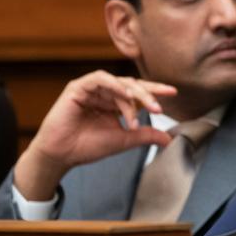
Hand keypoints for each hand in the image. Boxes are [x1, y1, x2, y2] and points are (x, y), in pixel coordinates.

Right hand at [13, 71, 176, 199]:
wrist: (62, 155)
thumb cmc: (88, 147)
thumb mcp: (124, 139)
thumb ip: (145, 135)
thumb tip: (169, 139)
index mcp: (114, 102)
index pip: (139, 92)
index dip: (155, 91)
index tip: (173, 93)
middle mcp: (104, 93)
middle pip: (132, 86)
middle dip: (149, 95)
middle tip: (160, 107)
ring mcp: (91, 88)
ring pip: (119, 84)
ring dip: (134, 95)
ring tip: (144, 108)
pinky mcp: (78, 87)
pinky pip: (100, 79)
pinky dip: (115, 85)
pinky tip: (126, 95)